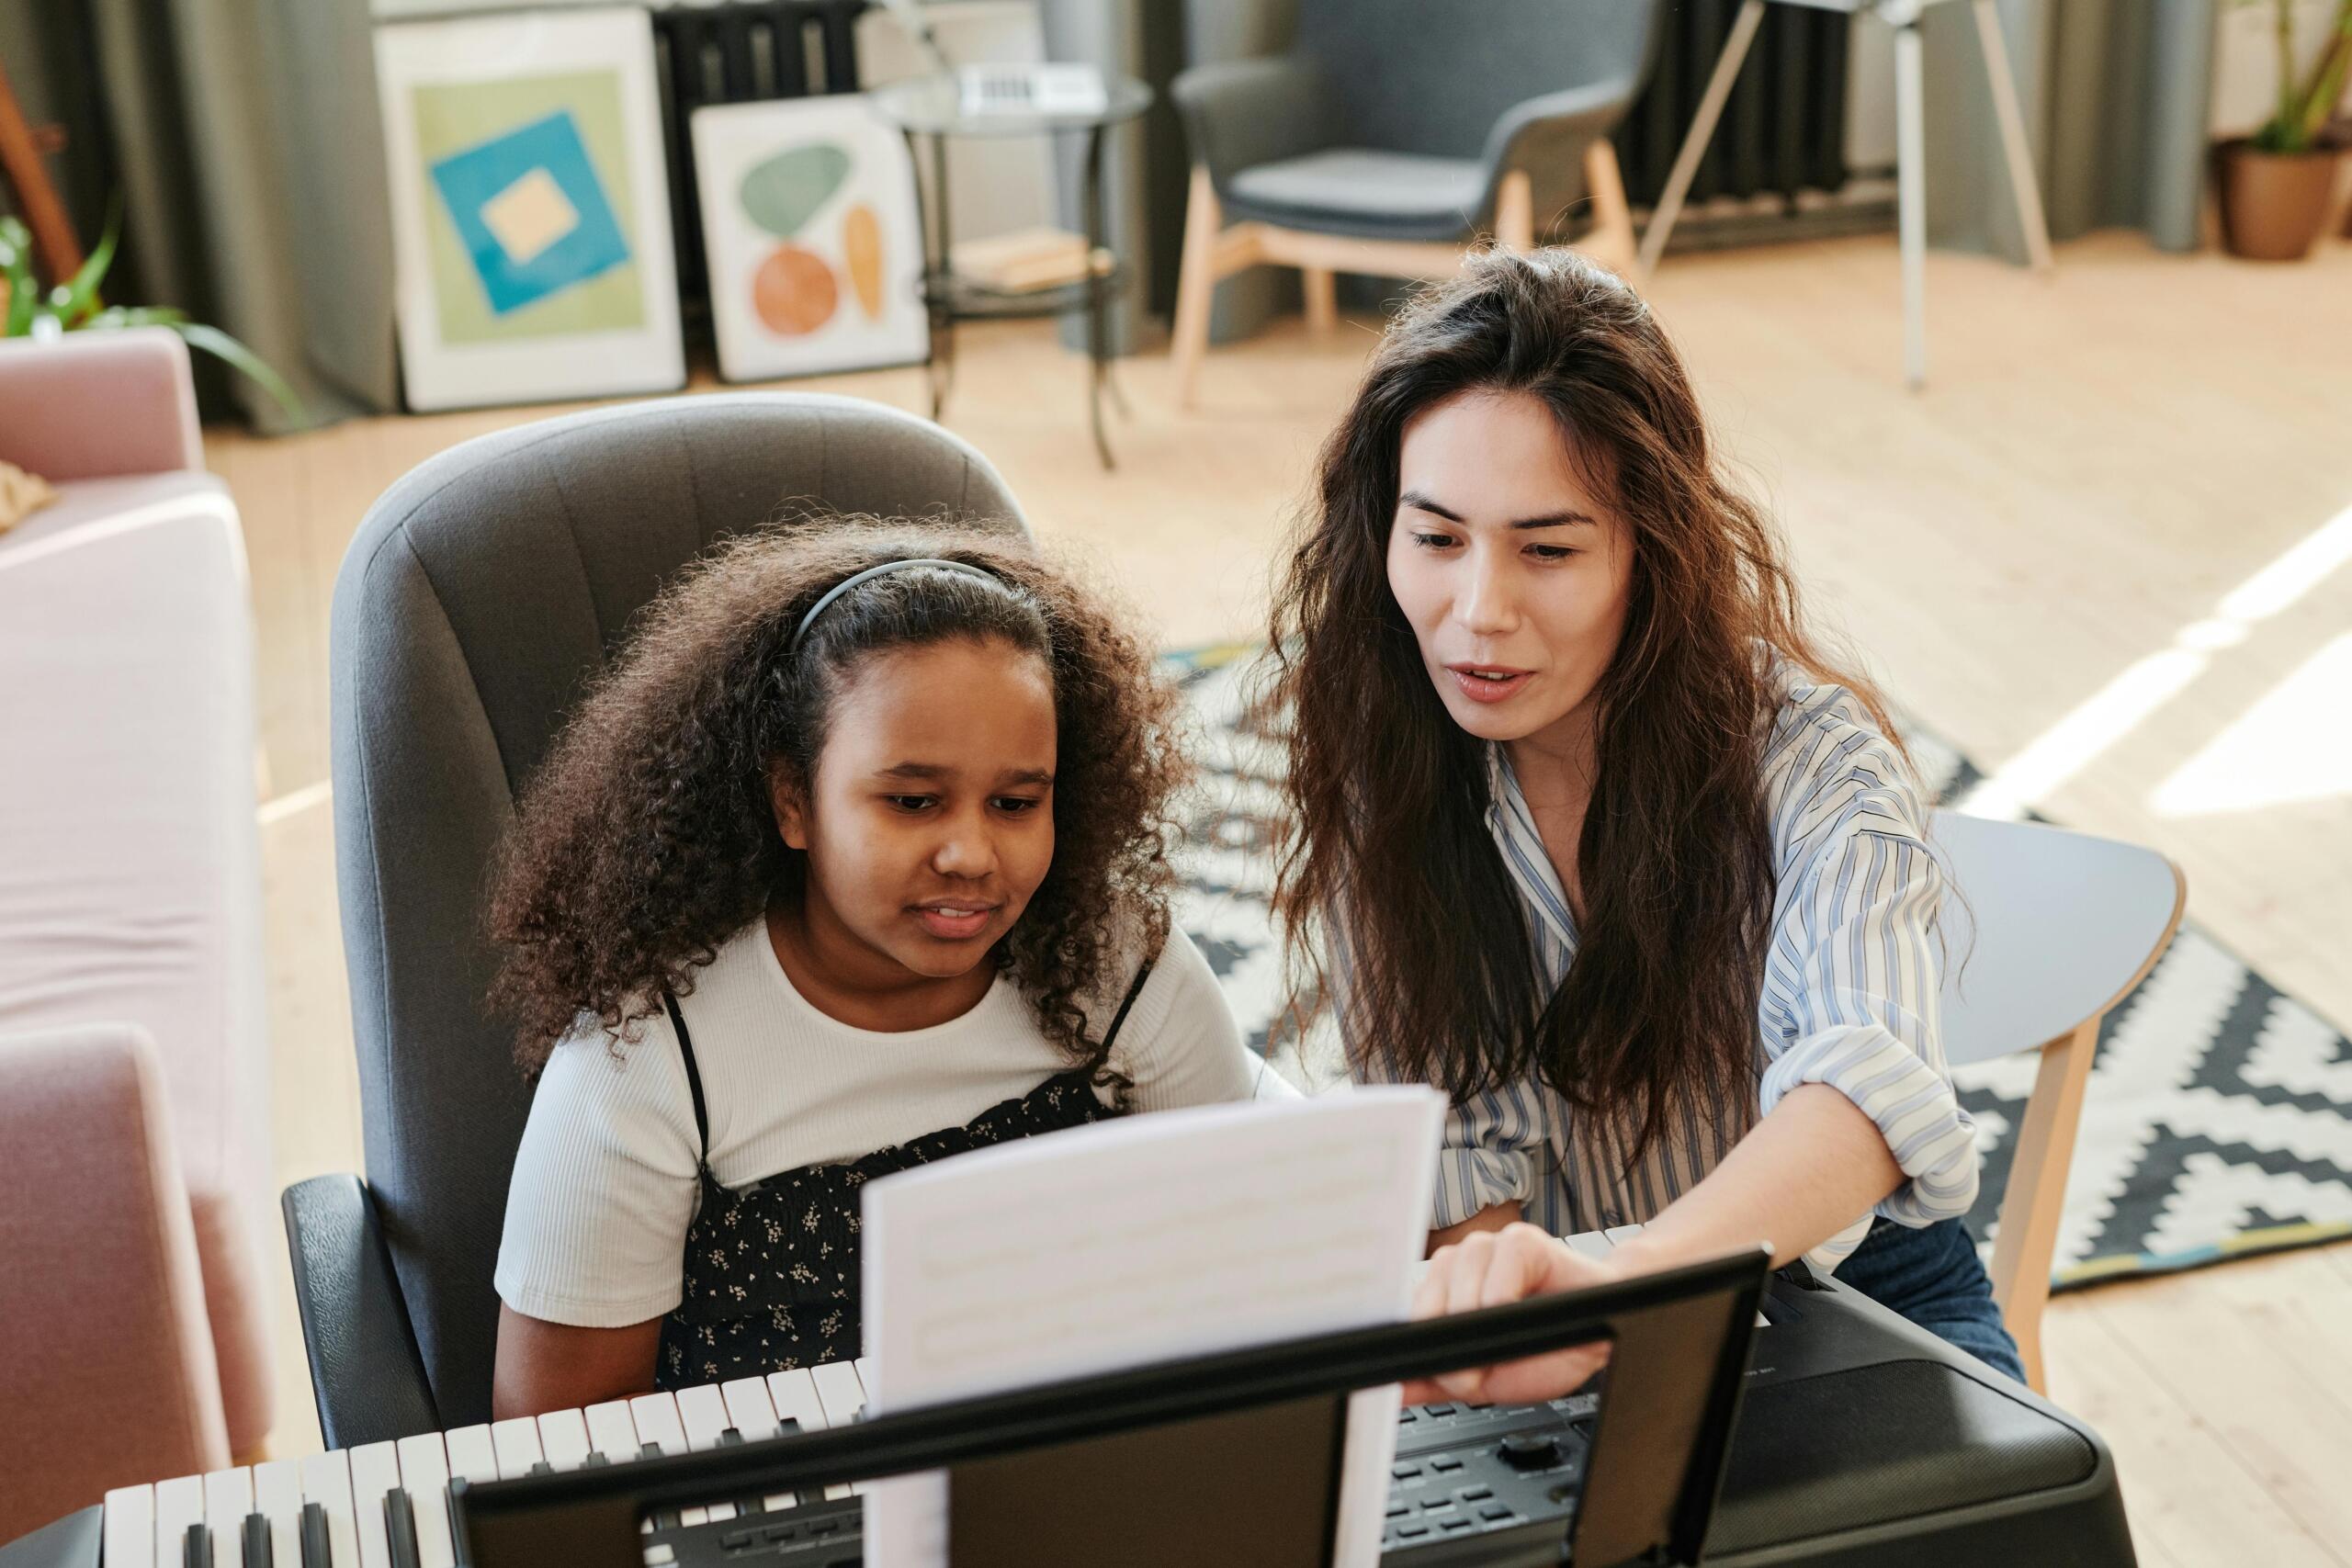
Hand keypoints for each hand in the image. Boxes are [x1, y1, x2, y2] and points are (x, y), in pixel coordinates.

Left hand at [1401, 1223, 1616, 1405]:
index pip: (1410, 1315)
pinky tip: (1517, 1313)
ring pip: (1460, 1290)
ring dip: (1478, 1328)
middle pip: (1430, 1307)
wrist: (1602, 1334)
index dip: (1416, 1344)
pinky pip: (1497, 1273)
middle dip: (1451, 1349)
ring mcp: (1489, 1247)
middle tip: (1476, 1374)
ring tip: (1503, 1347)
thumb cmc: (1547, 1349)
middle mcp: (1460, 1264)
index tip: (1425, 1365)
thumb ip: (1437, 1378)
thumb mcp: (1484, 1379)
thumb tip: (1393, 1390)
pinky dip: (1503, 1299)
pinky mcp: (1521, 1240)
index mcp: (1444, 1290)